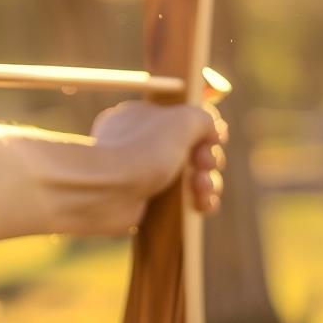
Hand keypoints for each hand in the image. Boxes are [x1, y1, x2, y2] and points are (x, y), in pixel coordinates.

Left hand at [91, 100, 227, 225]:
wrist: (107, 192)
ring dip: (208, 183)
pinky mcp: (146, 203)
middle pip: (190, 150)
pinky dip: (198, 202)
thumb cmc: (143, 150)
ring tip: (202, 188)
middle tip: (204, 164)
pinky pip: (182, 203)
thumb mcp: (184, 119)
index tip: (215, 138)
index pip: (181, 120)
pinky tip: (203, 205)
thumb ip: (205, 119)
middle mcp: (139, 145)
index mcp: (140, 117)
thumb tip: (215, 131)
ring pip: (190, 178)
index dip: (204, 130)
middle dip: (207, 159)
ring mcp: (142, 175)